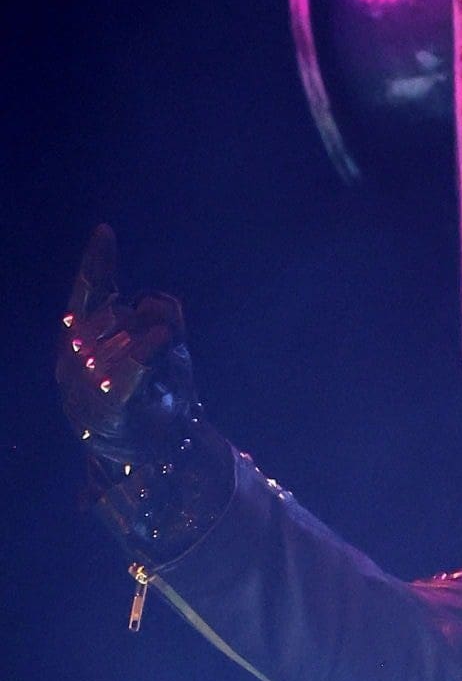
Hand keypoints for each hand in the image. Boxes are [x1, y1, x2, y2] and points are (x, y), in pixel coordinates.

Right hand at [57, 225, 199, 468]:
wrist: (157, 449)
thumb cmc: (158, 389)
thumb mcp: (168, 345)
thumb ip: (164, 315)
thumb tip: (153, 302)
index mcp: (83, 338)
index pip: (86, 294)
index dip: (96, 264)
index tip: (105, 231)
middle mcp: (73, 361)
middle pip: (104, 316)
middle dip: (132, 316)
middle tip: (154, 331)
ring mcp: (84, 389)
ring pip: (111, 344)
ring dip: (139, 338)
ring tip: (160, 342)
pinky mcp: (106, 413)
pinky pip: (120, 379)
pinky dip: (139, 356)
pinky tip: (156, 340)